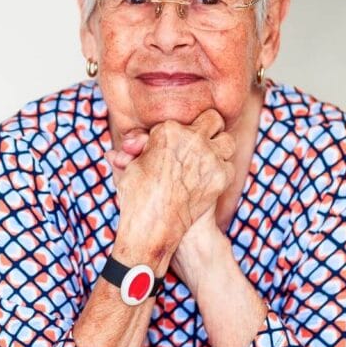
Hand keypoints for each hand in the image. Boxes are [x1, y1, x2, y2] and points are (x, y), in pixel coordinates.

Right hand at [105, 110, 235, 258]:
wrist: (153, 227)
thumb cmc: (136, 196)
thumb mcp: (129, 168)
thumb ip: (132, 153)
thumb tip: (116, 151)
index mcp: (168, 130)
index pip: (181, 121)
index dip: (177, 133)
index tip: (171, 146)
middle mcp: (192, 138)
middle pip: (213, 119)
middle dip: (208, 128)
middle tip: (201, 140)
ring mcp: (209, 156)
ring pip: (227, 140)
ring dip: (219, 148)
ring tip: (208, 158)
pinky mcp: (221, 176)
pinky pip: (229, 165)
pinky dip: (221, 171)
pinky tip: (209, 179)